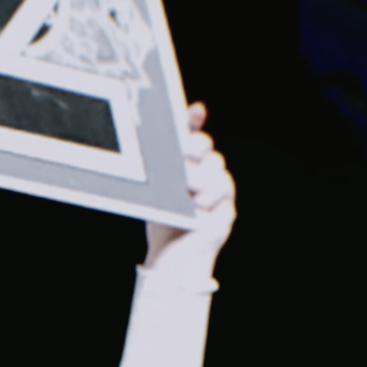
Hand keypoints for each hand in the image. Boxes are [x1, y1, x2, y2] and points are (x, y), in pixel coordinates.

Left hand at [146, 102, 236, 287]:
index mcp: (184, 162)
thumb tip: (140, 146)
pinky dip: (211, 196)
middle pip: (205, 144)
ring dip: (201, 176)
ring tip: (189, 189)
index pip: (191, 132)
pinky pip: (224, 189)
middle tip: (185, 153)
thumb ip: (155, 166)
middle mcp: (203, 169)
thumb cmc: (162, 220)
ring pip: (216, 165)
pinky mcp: (226, 203)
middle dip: (196, 146)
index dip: (194, 119)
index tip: (196, 111)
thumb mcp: (155, 190)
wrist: (173, 255)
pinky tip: (200, 205)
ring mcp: (217, 185)